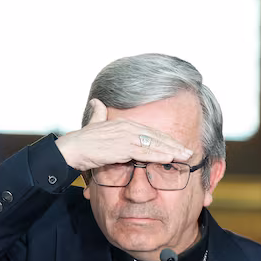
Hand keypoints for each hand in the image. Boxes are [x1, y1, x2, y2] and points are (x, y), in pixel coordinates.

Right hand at [55, 98, 194, 171]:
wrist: (71, 149)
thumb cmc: (81, 141)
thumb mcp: (93, 125)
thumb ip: (98, 114)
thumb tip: (97, 102)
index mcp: (124, 124)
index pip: (151, 132)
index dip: (166, 139)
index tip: (178, 145)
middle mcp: (128, 127)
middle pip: (156, 136)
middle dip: (174, 144)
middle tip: (189, 151)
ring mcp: (126, 136)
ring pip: (154, 144)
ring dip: (171, 150)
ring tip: (185, 156)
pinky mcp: (122, 146)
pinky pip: (144, 152)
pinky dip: (158, 155)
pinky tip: (170, 158)